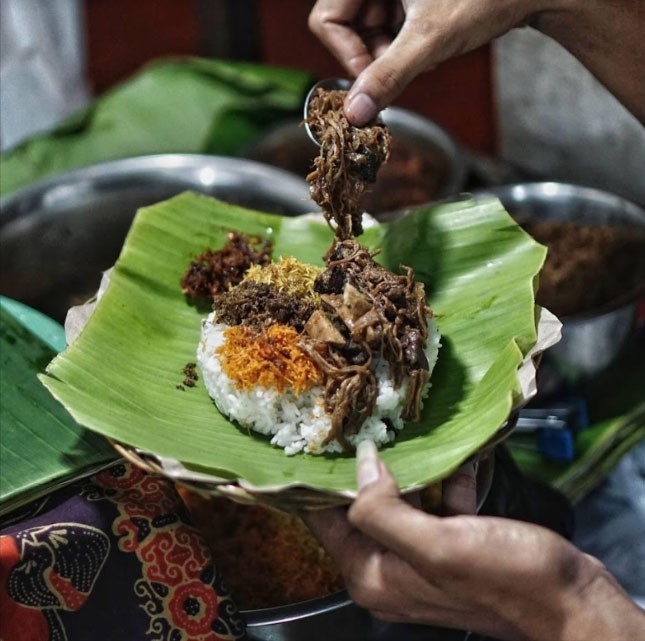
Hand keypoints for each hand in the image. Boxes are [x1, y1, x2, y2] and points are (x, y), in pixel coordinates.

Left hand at [302, 441, 644, 640]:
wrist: (569, 601)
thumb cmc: (504, 578)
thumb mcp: (435, 545)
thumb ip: (383, 510)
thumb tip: (360, 466)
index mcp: (373, 573)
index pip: (324, 520)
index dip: (318, 480)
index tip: (320, 439)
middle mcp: (390, 568)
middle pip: (360, 508)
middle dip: (362, 467)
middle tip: (360, 423)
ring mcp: (421, 556)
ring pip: (398, 501)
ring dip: (404, 469)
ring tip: (399, 429)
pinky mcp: (451, 544)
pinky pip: (434, 505)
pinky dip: (441, 481)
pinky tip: (453, 457)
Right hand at [308, 0, 644, 124]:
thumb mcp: (429, 41)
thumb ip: (388, 77)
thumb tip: (354, 114)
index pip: (326, 19)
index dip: (346, 54)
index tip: (373, 76)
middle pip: (346, 26)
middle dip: (374, 54)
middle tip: (404, 64)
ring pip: (367, 31)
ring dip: (390, 54)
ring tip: (423, 54)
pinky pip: (387, 28)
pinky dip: (403, 46)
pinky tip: (429, 46)